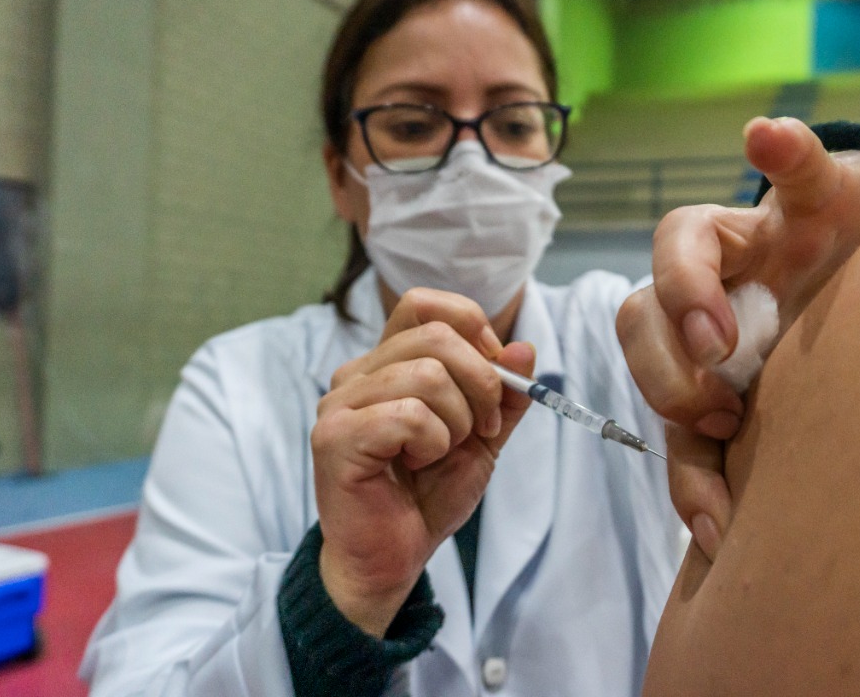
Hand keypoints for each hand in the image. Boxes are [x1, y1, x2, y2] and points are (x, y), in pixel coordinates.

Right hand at [311, 288, 533, 636]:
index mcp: (387, 363)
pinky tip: (416, 464)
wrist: (394, 556)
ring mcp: (340, 403)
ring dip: (456, 422)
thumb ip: (505, 394)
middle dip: (481, 383)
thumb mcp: (484, 437)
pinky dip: (432, 442)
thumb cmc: (427, 494)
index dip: (471, 327)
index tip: (494, 373)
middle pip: (436, 335)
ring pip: (426, 375)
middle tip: (482, 428)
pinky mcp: (335, 436)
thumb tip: (524, 346)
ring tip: (439, 452)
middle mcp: (357, 373)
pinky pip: (408, 414)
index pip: (422, 303)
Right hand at [617, 116, 859, 560]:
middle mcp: (693, 301)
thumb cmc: (856, 233)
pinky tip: (723, 533)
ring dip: (678, 433)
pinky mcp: (719, 418)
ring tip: (729, 457)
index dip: (682, 289)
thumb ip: (806, 163)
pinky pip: (687, 458)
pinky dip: (696, 496)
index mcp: (715, 241)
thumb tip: (764, 130)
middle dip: (667, 368)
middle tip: (721, 400)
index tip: (719, 334)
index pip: (671, 248)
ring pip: (652, 394)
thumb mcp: (843, 190)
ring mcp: (701, 362)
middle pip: (640, 326)